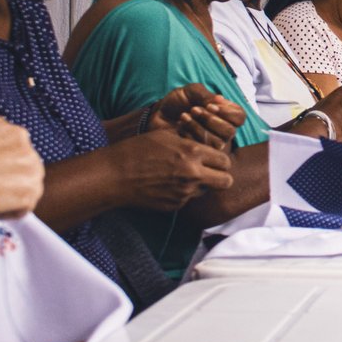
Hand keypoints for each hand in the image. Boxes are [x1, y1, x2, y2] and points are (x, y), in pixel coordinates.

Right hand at [111, 128, 233, 210]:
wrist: (114, 175)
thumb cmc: (137, 150)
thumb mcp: (165, 135)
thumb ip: (189, 139)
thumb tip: (203, 140)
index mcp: (193, 153)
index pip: (225, 160)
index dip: (221, 159)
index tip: (214, 159)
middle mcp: (192, 174)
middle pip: (226, 181)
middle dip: (221, 176)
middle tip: (211, 171)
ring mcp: (184, 193)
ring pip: (207, 191)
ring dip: (201, 184)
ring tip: (184, 176)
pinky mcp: (174, 205)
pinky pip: (187, 199)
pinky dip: (183, 193)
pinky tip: (168, 184)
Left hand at [150, 83, 242, 147]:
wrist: (158, 114)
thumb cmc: (177, 102)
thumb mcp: (191, 91)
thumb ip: (206, 95)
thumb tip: (219, 100)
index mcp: (224, 114)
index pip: (240, 117)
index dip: (228, 112)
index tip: (211, 104)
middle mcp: (221, 131)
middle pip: (230, 131)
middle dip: (212, 120)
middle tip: (195, 109)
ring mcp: (210, 144)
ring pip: (217, 141)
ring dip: (199, 126)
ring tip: (184, 115)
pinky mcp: (199, 153)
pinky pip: (201, 148)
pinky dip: (190, 133)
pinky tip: (180, 125)